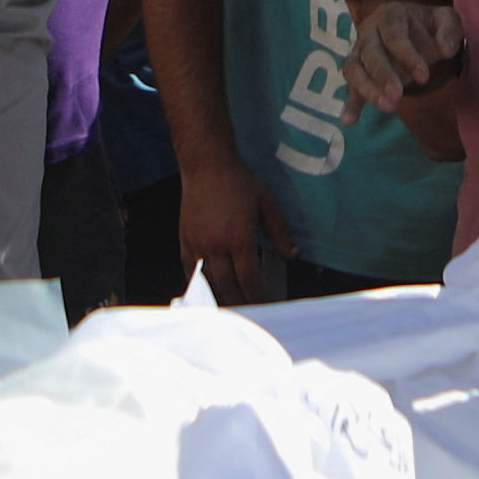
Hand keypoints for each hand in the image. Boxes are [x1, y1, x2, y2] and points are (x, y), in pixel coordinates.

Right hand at [175, 152, 291, 305]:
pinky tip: (207, 291)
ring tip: (231, 306)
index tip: (265, 304)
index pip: (249, 277)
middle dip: (240, 302)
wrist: (206, 167)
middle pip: (228, 285)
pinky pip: (190, 271)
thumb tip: (293, 254)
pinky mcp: (185, 242)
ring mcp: (198, 245)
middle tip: (250, 311)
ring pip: (208, 282)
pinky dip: (199, 284)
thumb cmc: (238, 183)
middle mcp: (217, 246)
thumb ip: (280, 232)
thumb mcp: (266, 204)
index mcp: (239, 238)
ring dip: (220, 296)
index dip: (257, 295)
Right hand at [347, 0, 466, 118]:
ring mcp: (360, 50)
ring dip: (367, 89)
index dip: (407, 55)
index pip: (394, 34)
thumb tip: (446, 50)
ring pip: (354, 68)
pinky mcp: (359, 71)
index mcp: (391, 14)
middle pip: (370, 52)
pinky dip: (351, 103)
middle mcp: (370, 30)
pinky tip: (349, 121)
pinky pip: (351, 86)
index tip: (424, 77)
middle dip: (383, 75)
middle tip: (396, 97)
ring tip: (386, 107)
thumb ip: (449, 31)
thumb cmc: (432, 25)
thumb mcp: (447, 19)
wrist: (417, 30)